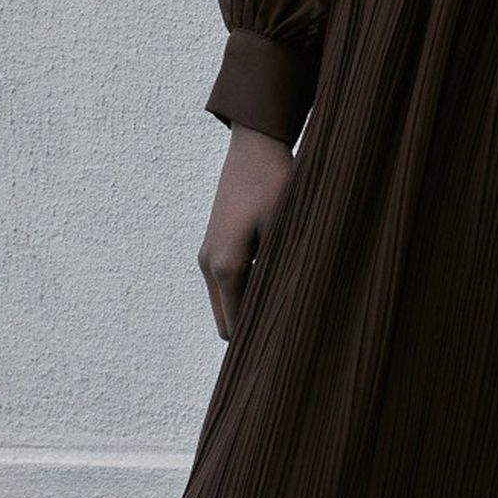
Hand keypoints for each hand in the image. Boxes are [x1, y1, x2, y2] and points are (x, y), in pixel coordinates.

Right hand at [197, 124, 295, 338]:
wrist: (255, 147)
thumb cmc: (275, 186)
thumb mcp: (284, 232)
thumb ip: (279, 275)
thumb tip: (286, 313)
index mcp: (225, 268)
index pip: (235, 327)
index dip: (258, 342)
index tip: (285, 350)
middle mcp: (209, 265)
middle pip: (226, 321)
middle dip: (252, 331)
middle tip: (290, 333)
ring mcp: (207, 255)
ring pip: (226, 303)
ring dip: (248, 309)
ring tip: (286, 306)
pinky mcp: (213, 245)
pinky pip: (225, 285)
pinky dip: (244, 292)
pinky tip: (274, 282)